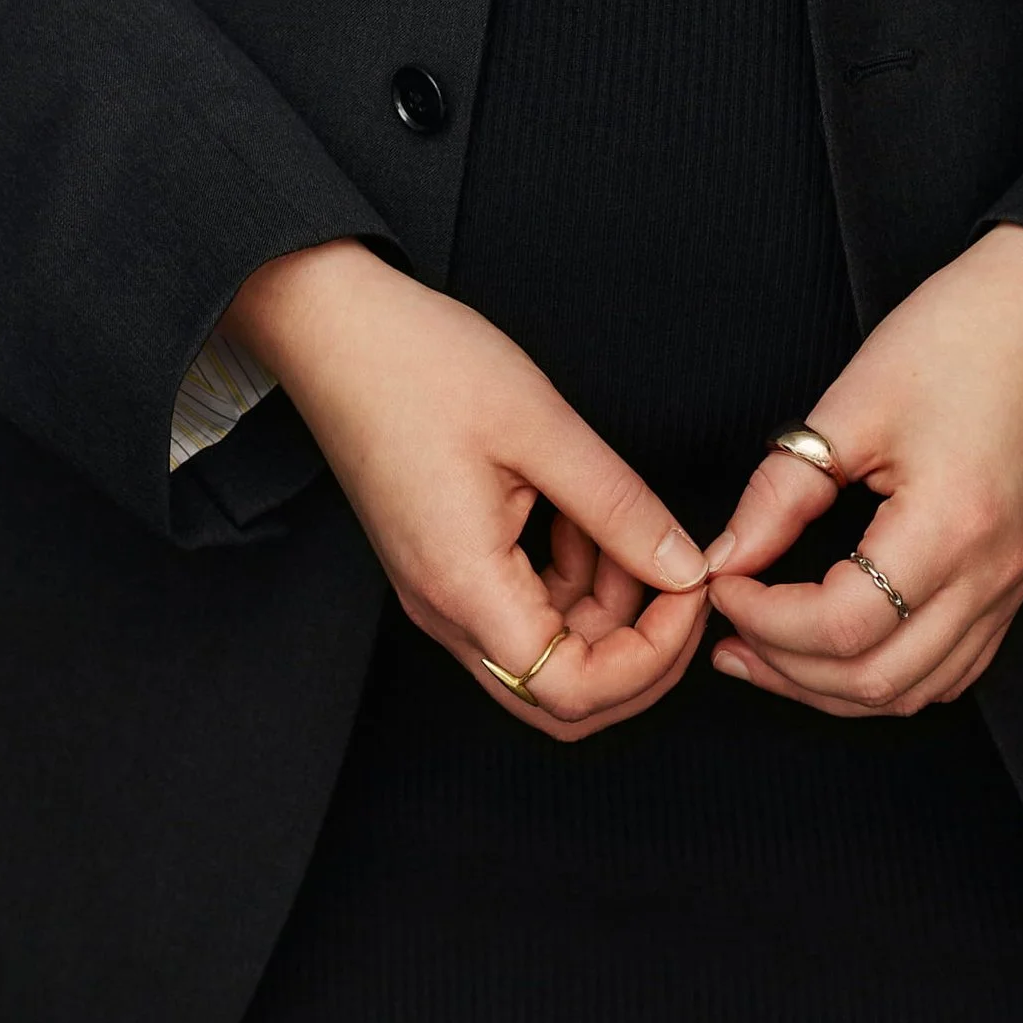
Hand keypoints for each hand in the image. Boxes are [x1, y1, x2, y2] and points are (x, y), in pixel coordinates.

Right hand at [226, 240, 709, 739]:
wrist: (332, 327)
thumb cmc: (420, 363)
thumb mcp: (540, 426)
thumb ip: (619, 508)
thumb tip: (684, 568)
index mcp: (465, 586)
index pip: (573, 692)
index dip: (649, 660)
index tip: (690, 592)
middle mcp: (446, 609)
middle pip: (559, 695)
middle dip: (637, 655)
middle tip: (681, 583)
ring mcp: (439, 591)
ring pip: (545, 654)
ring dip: (607, 608)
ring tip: (626, 523)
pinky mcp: (442, 564)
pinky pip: (521, 609)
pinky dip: (572, 579)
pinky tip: (585, 514)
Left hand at [702, 224, 1022, 717]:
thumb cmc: (954, 338)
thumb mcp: (851, 404)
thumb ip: (782, 490)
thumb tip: (725, 557)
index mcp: (951, 527)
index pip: (843, 625)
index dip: (767, 619)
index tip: (721, 583)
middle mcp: (991, 577)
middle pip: (876, 680)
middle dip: (787, 669)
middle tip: (724, 635)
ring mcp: (1010, 587)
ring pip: (914, 691)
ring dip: (832, 687)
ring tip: (765, 652)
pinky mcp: (1013, 581)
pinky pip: (950, 670)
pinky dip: (887, 676)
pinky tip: (838, 649)